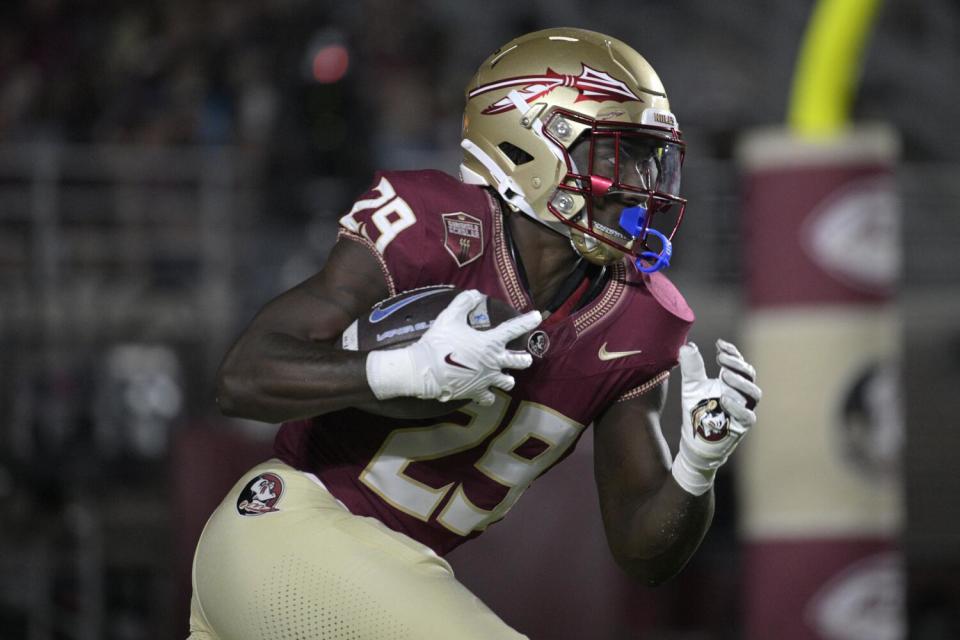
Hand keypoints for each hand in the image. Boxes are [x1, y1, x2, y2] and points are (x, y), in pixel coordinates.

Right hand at [366, 290, 540, 404]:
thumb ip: (464, 303)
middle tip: (525, 358)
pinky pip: (489, 398)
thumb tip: (475, 294)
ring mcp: (487, 379)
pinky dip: (488, 396)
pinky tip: (487, 394)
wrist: (425, 370)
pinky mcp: (477, 392)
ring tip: (506, 379)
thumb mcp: (449, 317)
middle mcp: (494, 362)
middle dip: (524, 359)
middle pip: (520, 362)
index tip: (538, 316)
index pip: (513, 329)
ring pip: (508, 383)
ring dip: (508, 380)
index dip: (527, 321)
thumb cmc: (438, 342)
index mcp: (490, 342)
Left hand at [671, 339, 760, 495]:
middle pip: (749, 375)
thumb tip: (687, 346)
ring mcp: (744, 410)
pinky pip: (747, 415)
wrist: (695, 439)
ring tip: (723, 375)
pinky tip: (724, 398)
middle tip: (721, 359)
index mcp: (732, 382)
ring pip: (753, 393)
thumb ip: (692, 368)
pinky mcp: (741, 426)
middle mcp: (741, 394)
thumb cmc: (697, 411)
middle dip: (736, 364)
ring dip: (740, 382)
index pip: (739, 363)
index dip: (733, 352)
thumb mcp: (692, 386)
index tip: (720, 344)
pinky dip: (737, 406)